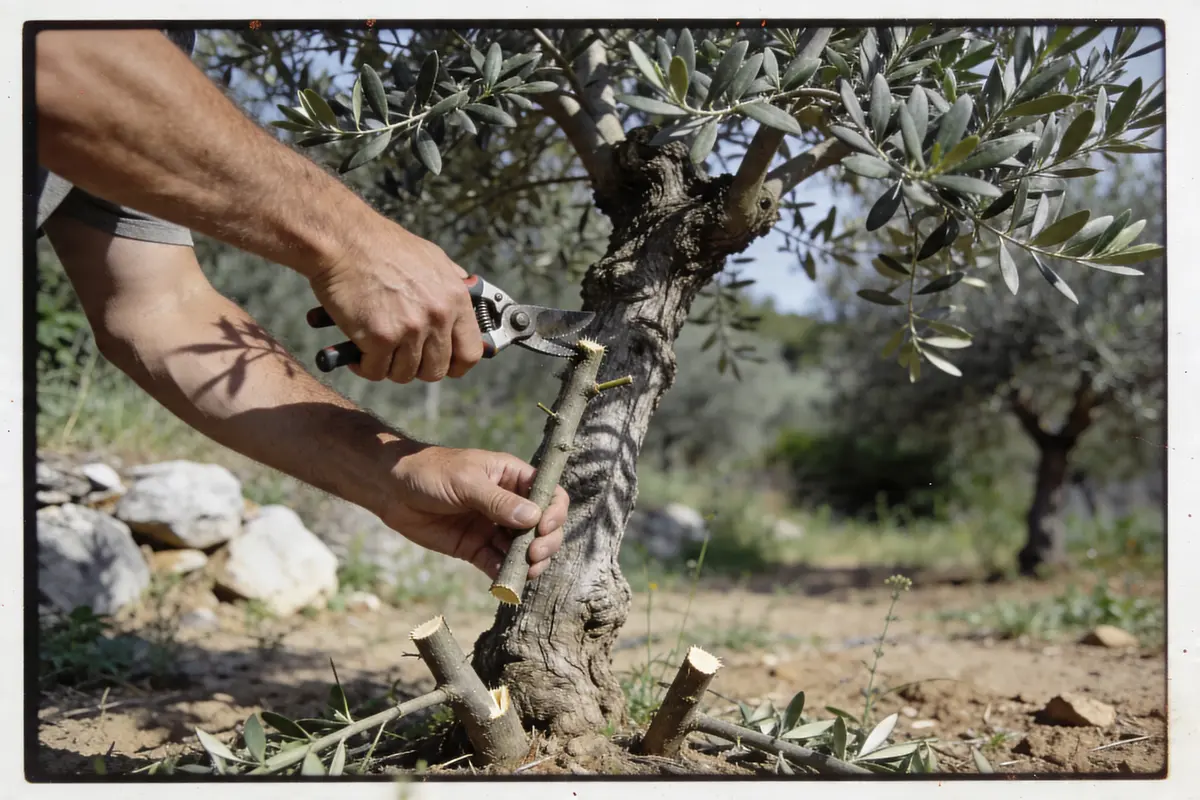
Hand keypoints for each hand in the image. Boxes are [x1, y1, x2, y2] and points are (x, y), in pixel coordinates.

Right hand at [309, 220, 483, 382]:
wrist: (344, 240)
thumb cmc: (382, 246)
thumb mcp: (432, 257)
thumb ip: (452, 281)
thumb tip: (466, 292)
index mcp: (455, 298)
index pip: (470, 353)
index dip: (455, 365)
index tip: (442, 364)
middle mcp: (438, 316)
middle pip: (435, 370)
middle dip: (415, 366)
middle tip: (398, 353)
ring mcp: (410, 329)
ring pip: (404, 374)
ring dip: (387, 365)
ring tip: (375, 346)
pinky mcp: (380, 338)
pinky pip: (375, 371)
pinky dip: (363, 365)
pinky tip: (357, 348)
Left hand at [379, 445, 567, 579]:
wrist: (391, 489)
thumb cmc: (429, 472)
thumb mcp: (465, 481)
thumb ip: (498, 501)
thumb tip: (533, 518)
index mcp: (512, 477)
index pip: (548, 494)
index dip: (554, 512)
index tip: (543, 527)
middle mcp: (508, 503)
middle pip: (543, 526)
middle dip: (545, 543)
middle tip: (534, 555)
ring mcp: (493, 527)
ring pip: (523, 549)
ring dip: (528, 563)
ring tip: (523, 572)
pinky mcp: (475, 548)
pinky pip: (497, 564)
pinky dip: (504, 575)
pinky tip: (503, 582)